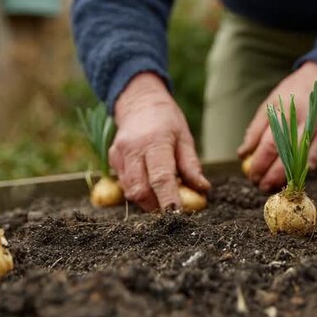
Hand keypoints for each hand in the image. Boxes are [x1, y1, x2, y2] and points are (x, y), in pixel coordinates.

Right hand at [110, 73, 210, 211]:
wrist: (140, 101)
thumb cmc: (167, 120)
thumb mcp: (184, 138)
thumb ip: (191, 165)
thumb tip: (203, 189)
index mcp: (154, 142)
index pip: (160, 178)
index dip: (168, 200)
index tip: (177, 215)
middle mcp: (132, 150)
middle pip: (140, 190)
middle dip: (156, 206)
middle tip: (172, 209)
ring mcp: (119, 155)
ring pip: (130, 191)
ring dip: (147, 201)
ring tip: (163, 195)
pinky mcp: (113, 160)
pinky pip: (125, 184)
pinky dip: (139, 191)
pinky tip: (150, 183)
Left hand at [237, 61, 316, 191]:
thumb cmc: (292, 93)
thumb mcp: (271, 102)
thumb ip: (256, 128)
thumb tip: (243, 153)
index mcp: (283, 110)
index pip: (268, 144)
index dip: (257, 163)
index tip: (249, 173)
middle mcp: (301, 120)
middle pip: (284, 155)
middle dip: (269, 175)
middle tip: (258, 185)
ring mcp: (316, 128)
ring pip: (299, 161)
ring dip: (284, 178)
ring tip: (272, 186)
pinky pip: (313, 159)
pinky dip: (301, 171)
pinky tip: (291, 177)